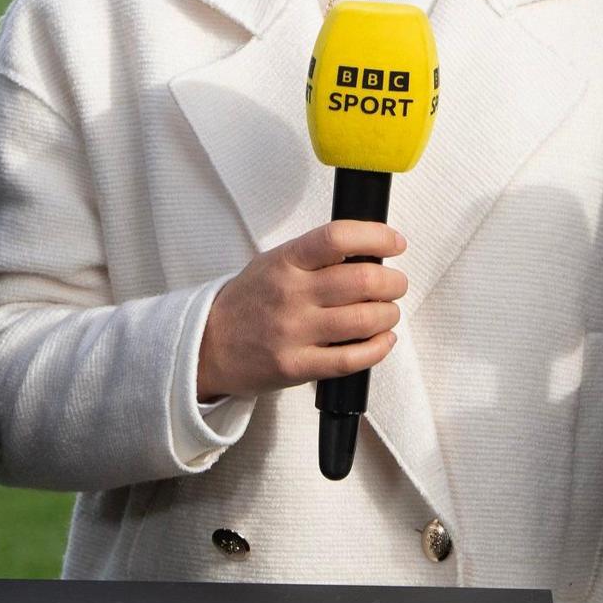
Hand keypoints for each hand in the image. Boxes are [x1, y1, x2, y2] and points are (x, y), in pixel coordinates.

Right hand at [197, 220, 407, 401]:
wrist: (207, 346)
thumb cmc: (249, 302)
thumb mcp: (274, 263)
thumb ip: (316, 256)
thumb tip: (371, 251)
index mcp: (286, 261)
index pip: (338, 237)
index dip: (377, 236)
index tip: (395, 243)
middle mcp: (291, 294)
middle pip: (363, 280)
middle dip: (393, 281)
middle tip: (395, 283)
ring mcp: (294, 332)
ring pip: (365, 320)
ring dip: (389, 314)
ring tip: (388, 312)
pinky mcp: (297, 366)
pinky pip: (352, 359)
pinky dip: (379, 348)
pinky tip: (382, 340)